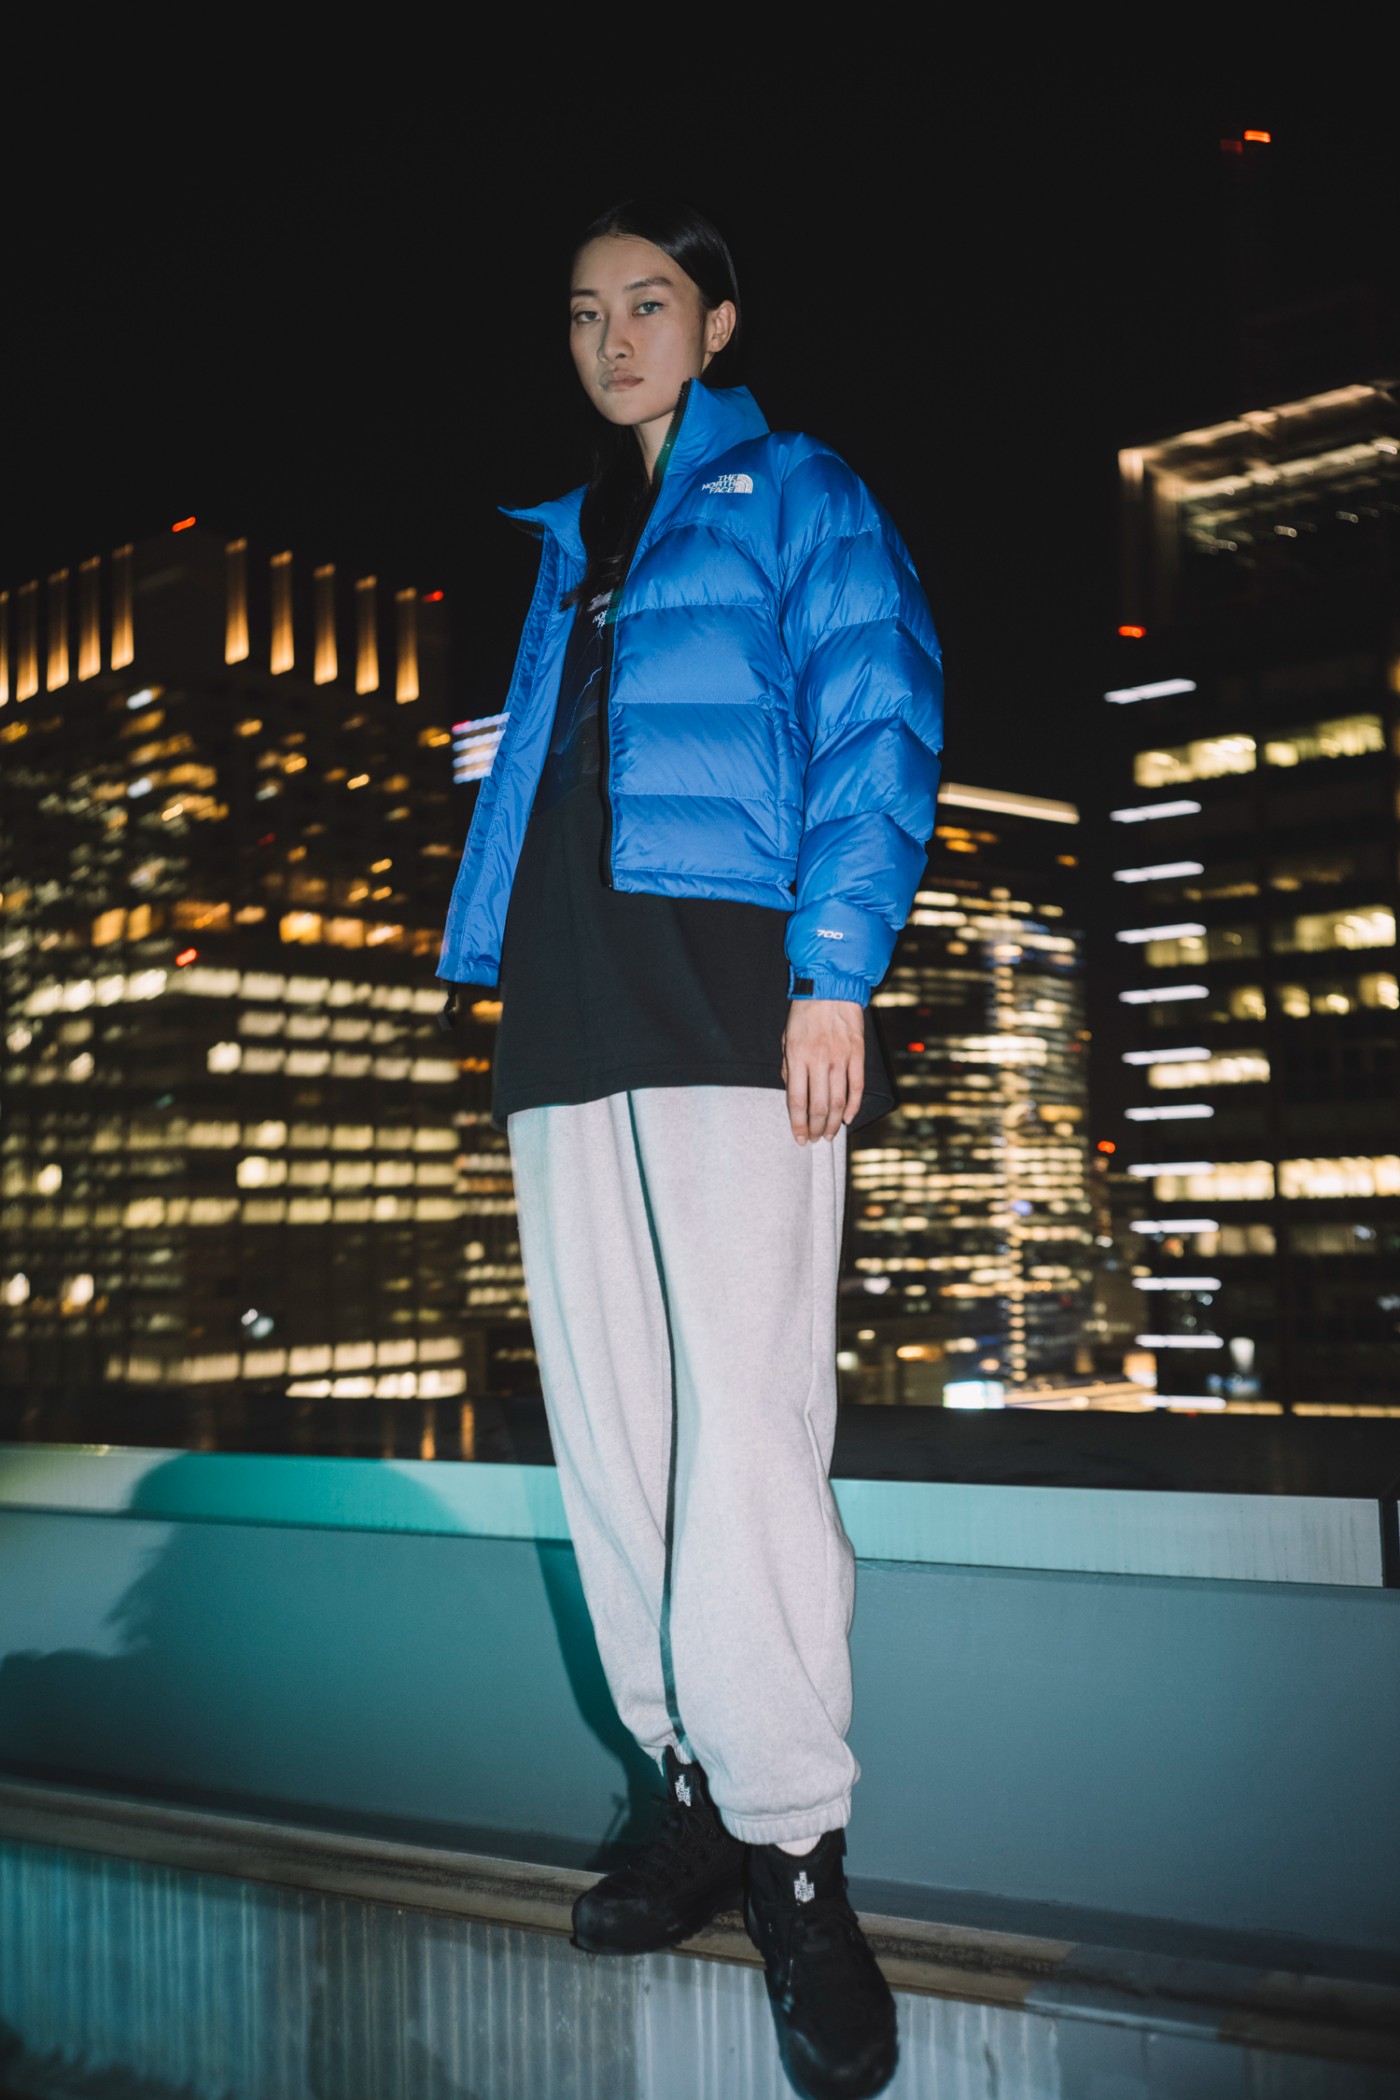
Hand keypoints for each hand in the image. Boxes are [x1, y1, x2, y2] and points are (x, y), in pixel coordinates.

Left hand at [782, 999, 863, 1143]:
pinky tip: (847, 1118)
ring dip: (833, 1122)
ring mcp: (840, 1058)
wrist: (831, 988)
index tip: (799, 1137)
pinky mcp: (857, 1054)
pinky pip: (856, 1086)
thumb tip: (793, 1093)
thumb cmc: (805, 1014)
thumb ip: (789, 1068)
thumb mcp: (786, 1039)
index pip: (797, 1100)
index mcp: (797, 1057)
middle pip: (818, 1106)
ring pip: (838, 1101)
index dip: (798, 1124)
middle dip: (815, 1128)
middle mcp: (819, 1061)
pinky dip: (853, 1106)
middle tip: (814, 1139)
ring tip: (829, 1134)